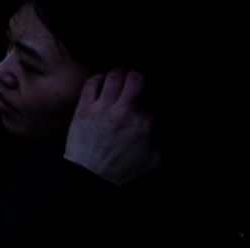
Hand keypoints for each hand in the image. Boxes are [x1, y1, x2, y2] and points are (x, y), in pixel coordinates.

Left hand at [64, 69, 158, 184]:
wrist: (91, 175)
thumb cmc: (123, 169)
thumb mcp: (153, 159)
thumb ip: (161, 139)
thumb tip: (164, 124)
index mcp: (145, 126)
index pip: (152, 98)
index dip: (150, 95)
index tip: (146, 96)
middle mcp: (125, 114)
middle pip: (136, 79)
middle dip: (137, 77)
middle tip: (135, 80)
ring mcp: (103, 110)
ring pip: (114, 77)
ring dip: (118, 74)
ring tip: (119, 78)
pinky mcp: (84, 109)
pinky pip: (91, 83)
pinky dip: (98, 78)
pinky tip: (102, 82)